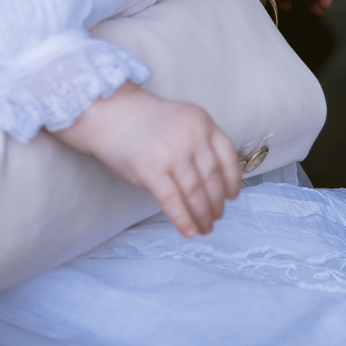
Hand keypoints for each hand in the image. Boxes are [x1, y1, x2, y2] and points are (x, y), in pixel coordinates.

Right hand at [54, 84, 241, 236]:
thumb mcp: (183, 121)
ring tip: (205, 227)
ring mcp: (171, 153)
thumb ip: (200, 143)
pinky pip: (173, 202)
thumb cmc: (147, 123)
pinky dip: (183, 220)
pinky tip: (189, 231)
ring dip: (202, 215)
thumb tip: (217, 183)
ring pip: (195, 193)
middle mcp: (191, 136)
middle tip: (217, 217)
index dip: (233, 180)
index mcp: (202, 121)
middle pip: (212, 178)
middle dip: (217, 203)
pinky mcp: (151, 171)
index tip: (233, 196)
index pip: (227, 156)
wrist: (112, 115)